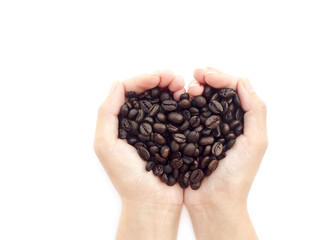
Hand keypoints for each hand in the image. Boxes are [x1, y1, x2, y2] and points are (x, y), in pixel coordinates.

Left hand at [94, 71, 185, 239]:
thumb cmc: (127, 177)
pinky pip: (178, 116)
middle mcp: (139, 123)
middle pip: (149, 94)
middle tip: (175, 77)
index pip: (129, 92)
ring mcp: (157, 130)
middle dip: (161, 81)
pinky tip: (189, 98)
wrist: (152, 202)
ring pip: (164, 101)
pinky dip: (183, 104)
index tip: (158, 77)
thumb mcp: (106, 145)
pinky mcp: (173, 137)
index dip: (143, 80)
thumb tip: (118, 83)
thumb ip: (107, 113)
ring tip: (183, 85)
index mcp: (121, 122)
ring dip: (173, 89)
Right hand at [185, 68, 267, 239]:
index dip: (221, 77)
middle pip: (217, 92)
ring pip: (201, 101)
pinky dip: (182, 105)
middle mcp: (226, 123)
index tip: (205, 74)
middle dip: (207, 79)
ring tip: (186, 87)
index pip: (234, 90)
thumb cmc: (237, 176)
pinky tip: (177, 99)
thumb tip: (244, 79)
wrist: (213, 202)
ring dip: (194, 89)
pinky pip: (187, 116)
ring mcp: (207, 130)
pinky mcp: (191, 138)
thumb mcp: (255, 142)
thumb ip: (255, 110)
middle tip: (194, 75)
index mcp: (242, 121)